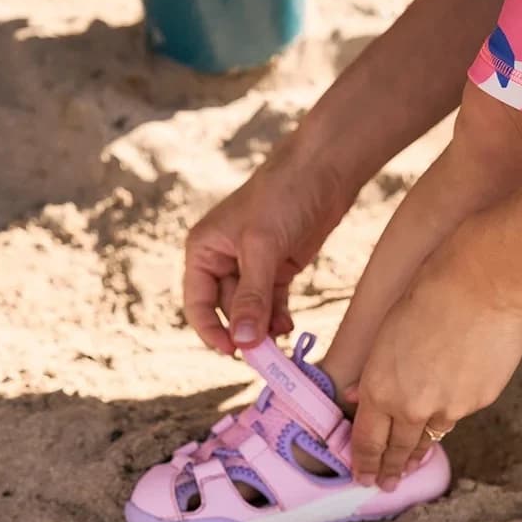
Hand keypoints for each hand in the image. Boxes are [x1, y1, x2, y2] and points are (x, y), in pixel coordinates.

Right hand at [184, 135, 351, 354]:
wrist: (324, 169)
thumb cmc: (283, 197)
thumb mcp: (262, 248)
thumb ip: (252, 297)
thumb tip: (242, 342)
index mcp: (204, 250)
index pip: (198, 304)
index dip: (211, 331)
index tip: (233, 352)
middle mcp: (222, 260)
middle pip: (227, 311)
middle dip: (245, 330)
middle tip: (267, 352)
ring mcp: (250, 266)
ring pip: (251, 311)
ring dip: (263, 328)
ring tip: (281, 337)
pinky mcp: (276, 268)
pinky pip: (271, 304)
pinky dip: (278, 318)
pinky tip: (288, 327)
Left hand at [349, 243, 521, 486]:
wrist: (481, 284)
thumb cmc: (428, 297)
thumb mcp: (386, 335)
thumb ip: (373, 375)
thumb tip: (358, 397)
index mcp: (380, 389)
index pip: (368, 441)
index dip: (365, 463)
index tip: (364, 479)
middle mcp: (411, 407)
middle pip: (399, 450)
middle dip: (391, 470)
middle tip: (388, 483)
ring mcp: (449, 409)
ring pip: (432, 434)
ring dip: (421, 446)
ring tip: (415, 458)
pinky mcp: (479, 401)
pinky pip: (461, 410)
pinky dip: (455, 406)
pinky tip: (456, 391)